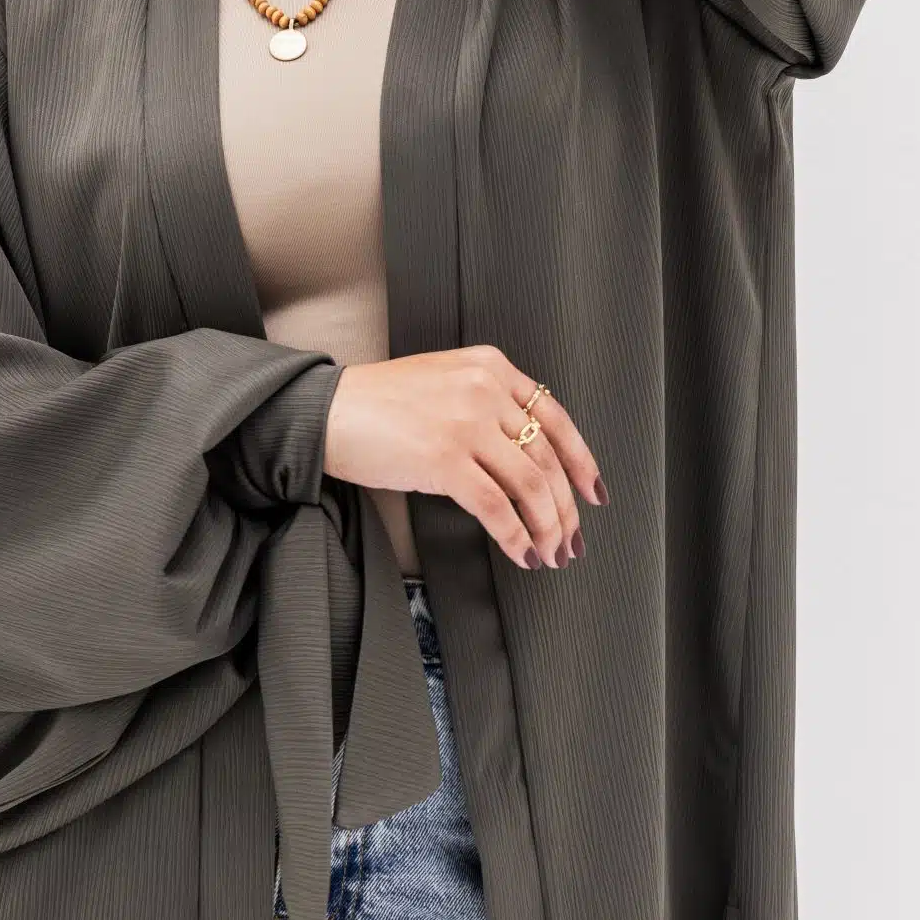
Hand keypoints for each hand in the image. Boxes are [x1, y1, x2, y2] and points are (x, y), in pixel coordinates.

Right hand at [321, 345, 605, 570]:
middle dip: (565, 509)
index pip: (556, 419)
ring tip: (549, 554)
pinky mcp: (443, 460)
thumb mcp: (445, 382)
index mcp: (490, 366)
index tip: (593, 493)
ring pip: (530, 486)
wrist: (325, 410)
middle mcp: (484, 390)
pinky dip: (514, 536)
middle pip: (547, 458)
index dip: (582, 462)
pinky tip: (520, 553)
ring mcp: (465, 424)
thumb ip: (487, 403)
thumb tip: (527, 458)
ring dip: (546, 528)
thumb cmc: (378, 402)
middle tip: (570, 540)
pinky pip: (496, 507)